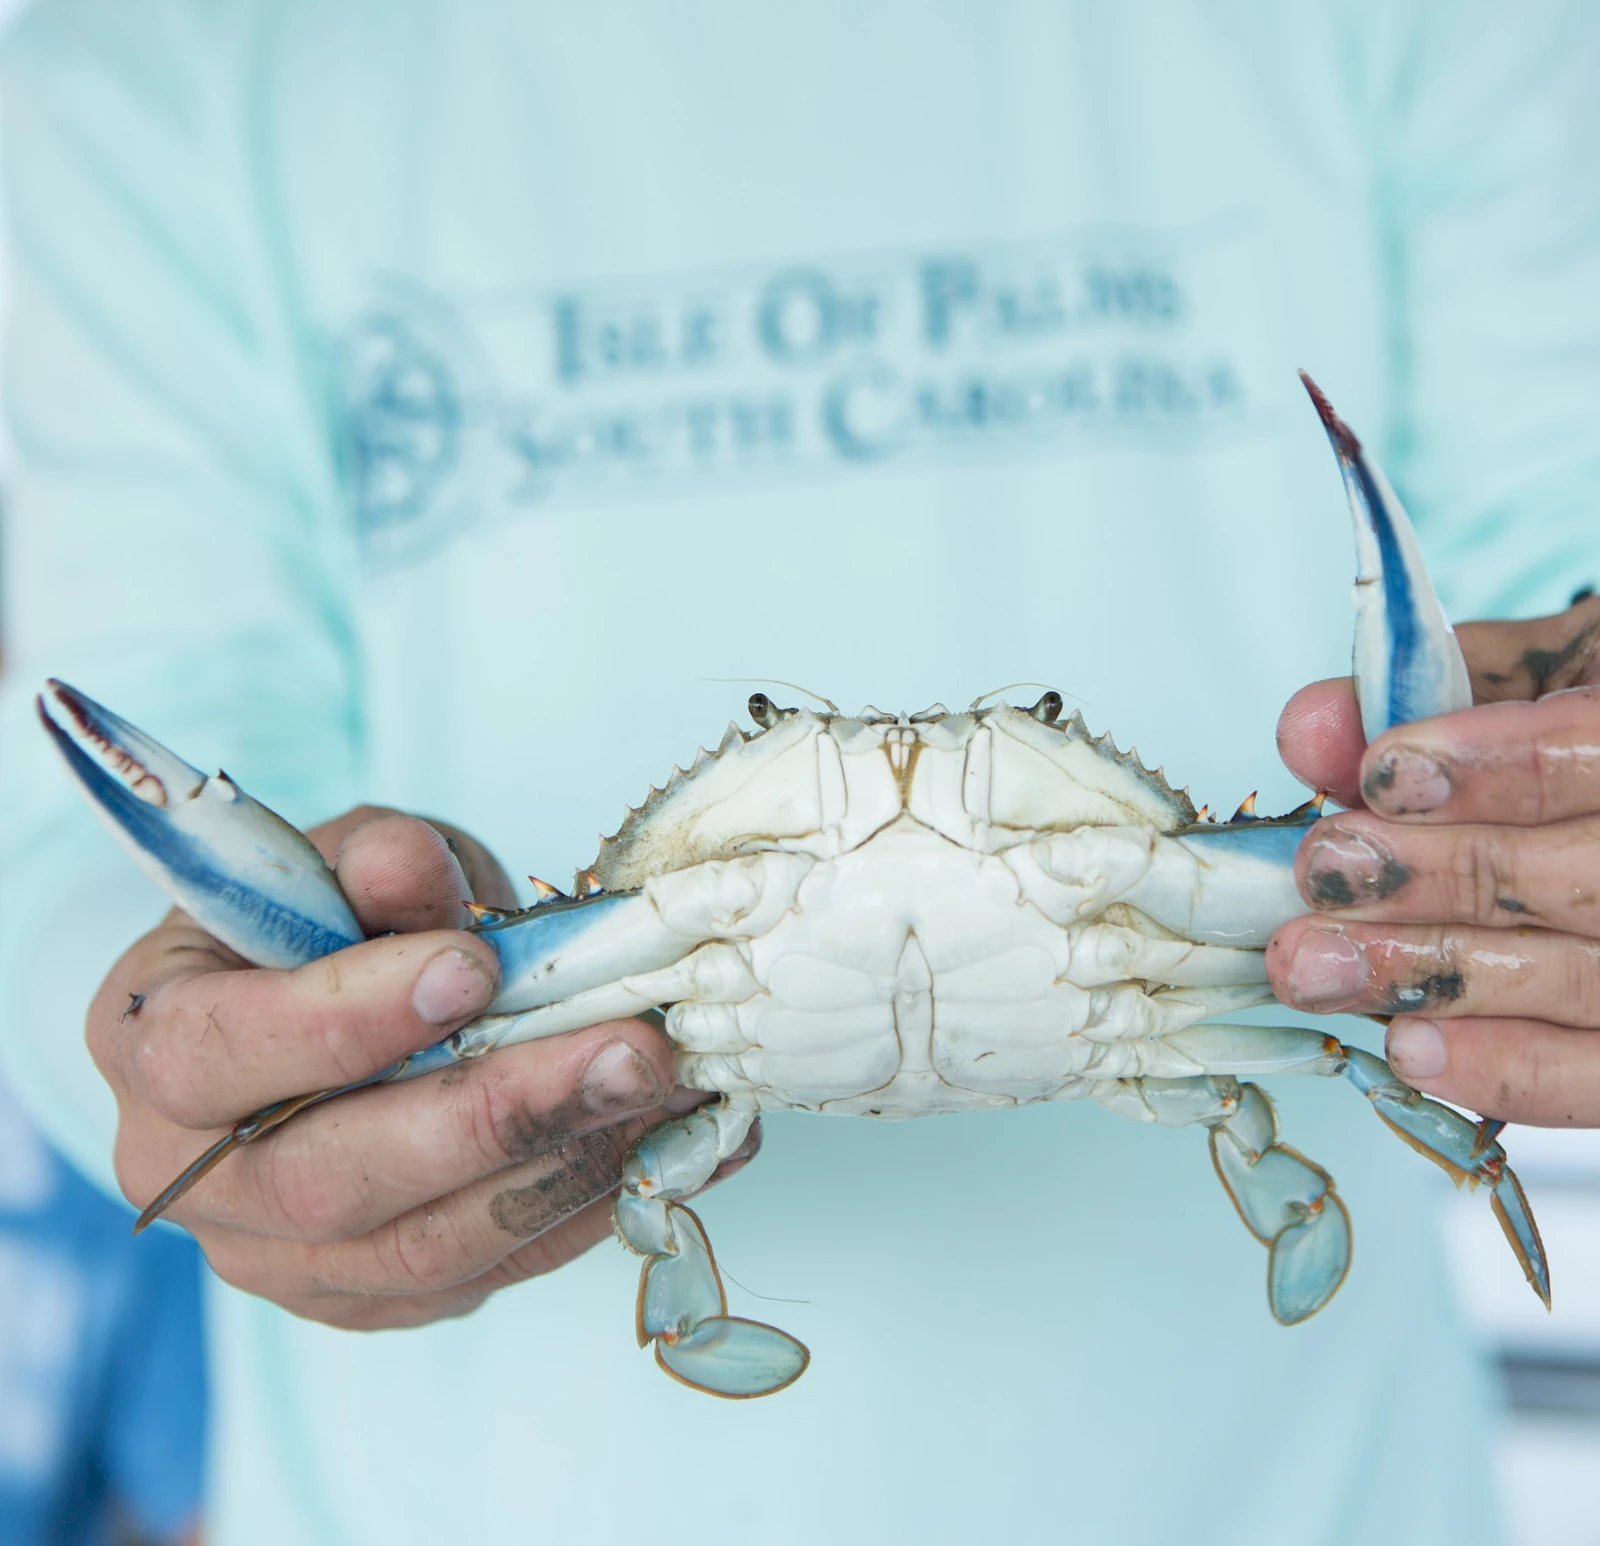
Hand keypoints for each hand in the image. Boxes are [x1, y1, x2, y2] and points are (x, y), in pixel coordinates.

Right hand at [89, 807, 753, 1327]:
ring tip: (674, 1093)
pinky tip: (679, 1143)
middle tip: (631, 1051)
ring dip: (569, 1168)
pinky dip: (593, 1208)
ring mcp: (280, 1258)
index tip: (473, 966)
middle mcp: (194, 1177)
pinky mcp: (371, 1296)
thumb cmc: (318, 921)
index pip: (222, 1053)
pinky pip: (486, 1273)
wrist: (317, 1009)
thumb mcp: (337, 864)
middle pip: (332, 1180)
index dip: (348, 1019)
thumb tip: (410, 865)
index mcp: (153, 1045)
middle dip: (497, 1115)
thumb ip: (373, 862)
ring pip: (424, 1248)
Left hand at [1268, 592, 1599, 1125]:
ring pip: (1579, 980)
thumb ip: (1434, 694)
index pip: (1595, 753)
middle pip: (1585, 880)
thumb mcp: (1535, 675)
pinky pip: (1593, 1075)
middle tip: (1323, 870)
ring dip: (1431, 973)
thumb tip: (1308, 729)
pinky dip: (1501, 1067)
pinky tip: (1406, 1043)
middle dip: (1438, 876)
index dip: (1491, 767)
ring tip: (1314, 963)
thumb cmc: (1583, 728)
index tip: (1382, 775)